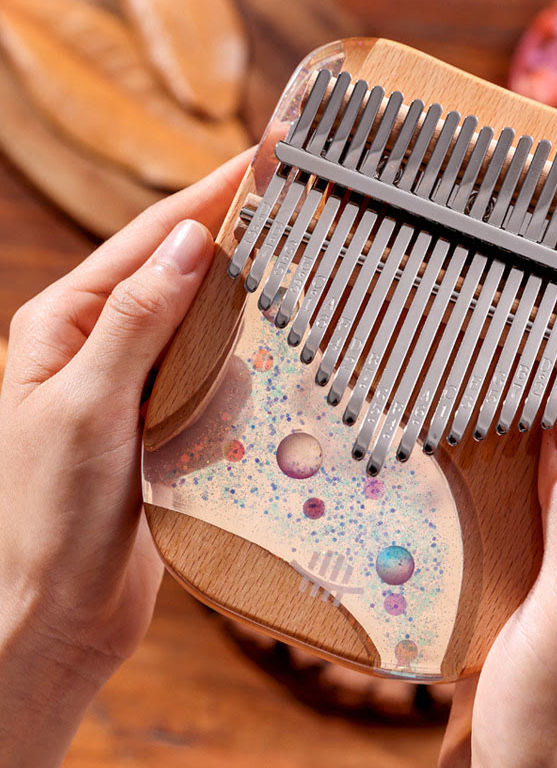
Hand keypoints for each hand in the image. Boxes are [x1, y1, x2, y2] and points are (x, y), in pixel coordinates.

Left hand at [0, 151, 249, 767]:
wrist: (55, 611)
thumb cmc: (49, 514)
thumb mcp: (87, 406)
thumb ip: (137, 321)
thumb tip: (188, 242)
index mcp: (64, 325)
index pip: (147, 242)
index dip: (206, 195)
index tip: (259, 156)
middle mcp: (100, 346)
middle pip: (177, 270)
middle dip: (232, 227)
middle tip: (293, 192)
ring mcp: (135, 384)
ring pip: (199, 317)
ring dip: (243, 282)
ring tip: (296, 248)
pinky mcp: (165, 422)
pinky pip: (211, 367)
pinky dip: (244, 343)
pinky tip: (278, 332)